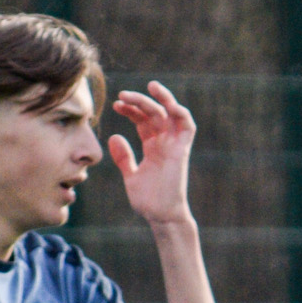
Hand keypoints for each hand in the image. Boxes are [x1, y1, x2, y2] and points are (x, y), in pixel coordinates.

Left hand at [110, 82, 196, 224]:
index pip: (143, 120)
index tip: (116, 105)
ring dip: (162, 99)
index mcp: (153, 147)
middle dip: (139, 101)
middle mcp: (164, 142)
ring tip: (150, 86)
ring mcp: (174, 145)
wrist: (161, 215)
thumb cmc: (148, 200)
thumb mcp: (131, 176)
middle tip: (123, 95)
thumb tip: (114, 136)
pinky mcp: (182, 150)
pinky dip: (180, 112)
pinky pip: (187, 126)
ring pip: (171, 114)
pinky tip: (167, 103)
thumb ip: (124, 157)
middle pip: (154, 113)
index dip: (131, 110)